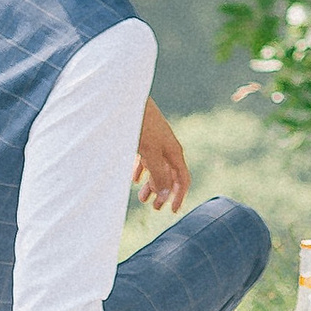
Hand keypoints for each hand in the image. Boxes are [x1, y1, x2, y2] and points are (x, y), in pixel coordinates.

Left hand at [131, 98, 189, 213]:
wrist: (128, 99)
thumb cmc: (141, 124)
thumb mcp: (150, 153)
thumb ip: (159, 174)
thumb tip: (167, 195)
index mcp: (173, 151)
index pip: (182, 178)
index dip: (179, 196)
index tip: (172, 211)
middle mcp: (167, 147)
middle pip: (170, 175)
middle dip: (163, 192)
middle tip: (155, 207)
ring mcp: (155, 141)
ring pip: (157, 167)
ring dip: (152, 183)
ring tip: (142, 197)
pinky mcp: (143, 136)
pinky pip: (147, 158)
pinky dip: (142, 170)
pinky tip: (135, 177)